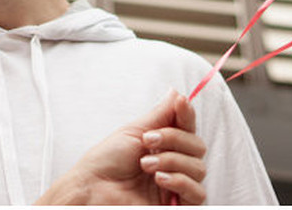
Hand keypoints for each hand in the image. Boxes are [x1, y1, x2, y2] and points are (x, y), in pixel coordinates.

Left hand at [37, 89, 206, 205]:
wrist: (92, 188)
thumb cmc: (106, 162)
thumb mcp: (135, 131)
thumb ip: (161, 114)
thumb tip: (176, 92)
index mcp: (164, 146)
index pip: (188, 129)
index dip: (187, 114)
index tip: (180, 102)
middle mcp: (173, 165)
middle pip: (197, 147)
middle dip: (174, 139)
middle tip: (148, 141)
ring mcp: (175, 186)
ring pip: (199, 168)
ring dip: (172, 161)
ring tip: (146, 164)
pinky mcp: (177, 205)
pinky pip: (198, 194)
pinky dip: (180, 181)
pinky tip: (160, 180)